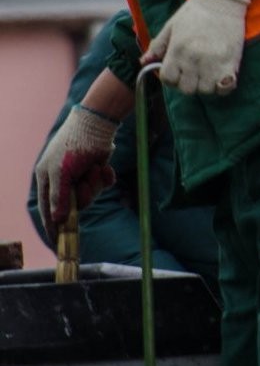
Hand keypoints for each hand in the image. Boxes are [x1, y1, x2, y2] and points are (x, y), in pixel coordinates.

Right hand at [34, 104, 119, 232]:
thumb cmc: (75, 146)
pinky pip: (103, 184)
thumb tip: (56, 220)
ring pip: (90, 195)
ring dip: (95, 183)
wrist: (98, 123)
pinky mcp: (96, 169)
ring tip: (96, 168)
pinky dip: (106, 177)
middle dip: (84, 194)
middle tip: (88, 179)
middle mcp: (63, 179)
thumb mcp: (62, 172)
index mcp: (48, 179)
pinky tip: (105, 167)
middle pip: (74, 204)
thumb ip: (59, 197)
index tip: (57, 242)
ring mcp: (80, 175)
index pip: (49, 209)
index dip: (53, 225)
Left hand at [145, 0, 250, 95]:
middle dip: (189, 82)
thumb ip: (157, 46)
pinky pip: (226, 87)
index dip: (172, 78)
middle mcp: (193, 59)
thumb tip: (143, 62)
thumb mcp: (171, 26)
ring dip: (206, 84)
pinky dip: (223, 86)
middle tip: (195, 71)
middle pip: (187, 89)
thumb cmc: (194, 12)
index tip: (179, 70)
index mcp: (177, 50)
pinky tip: (222, 76)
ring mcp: (213, 62)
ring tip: (209, 73)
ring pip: (206, 90)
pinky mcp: (231, 61)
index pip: (168, 80)